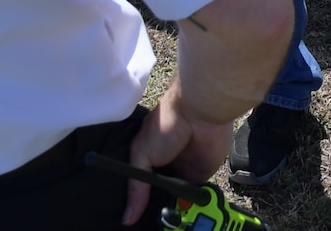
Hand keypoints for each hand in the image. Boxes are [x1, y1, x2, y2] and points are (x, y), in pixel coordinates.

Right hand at [125, 86, 231, 225]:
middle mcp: (166, 168)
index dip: (138, 204)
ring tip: (168, 224)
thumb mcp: (141, 153)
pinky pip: (196, 197)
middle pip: (159, 196)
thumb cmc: (166, 123)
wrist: (198, 112)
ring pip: (177, 200)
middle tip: (152, 226)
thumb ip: (136, 185)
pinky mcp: (203, 175)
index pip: (141, 188)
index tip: (133, 222)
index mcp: (149, 160)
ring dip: (174, 209)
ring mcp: (184, 173)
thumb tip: (127, 217)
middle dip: (157, 209)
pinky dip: (191, 205)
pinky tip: (186, 216)